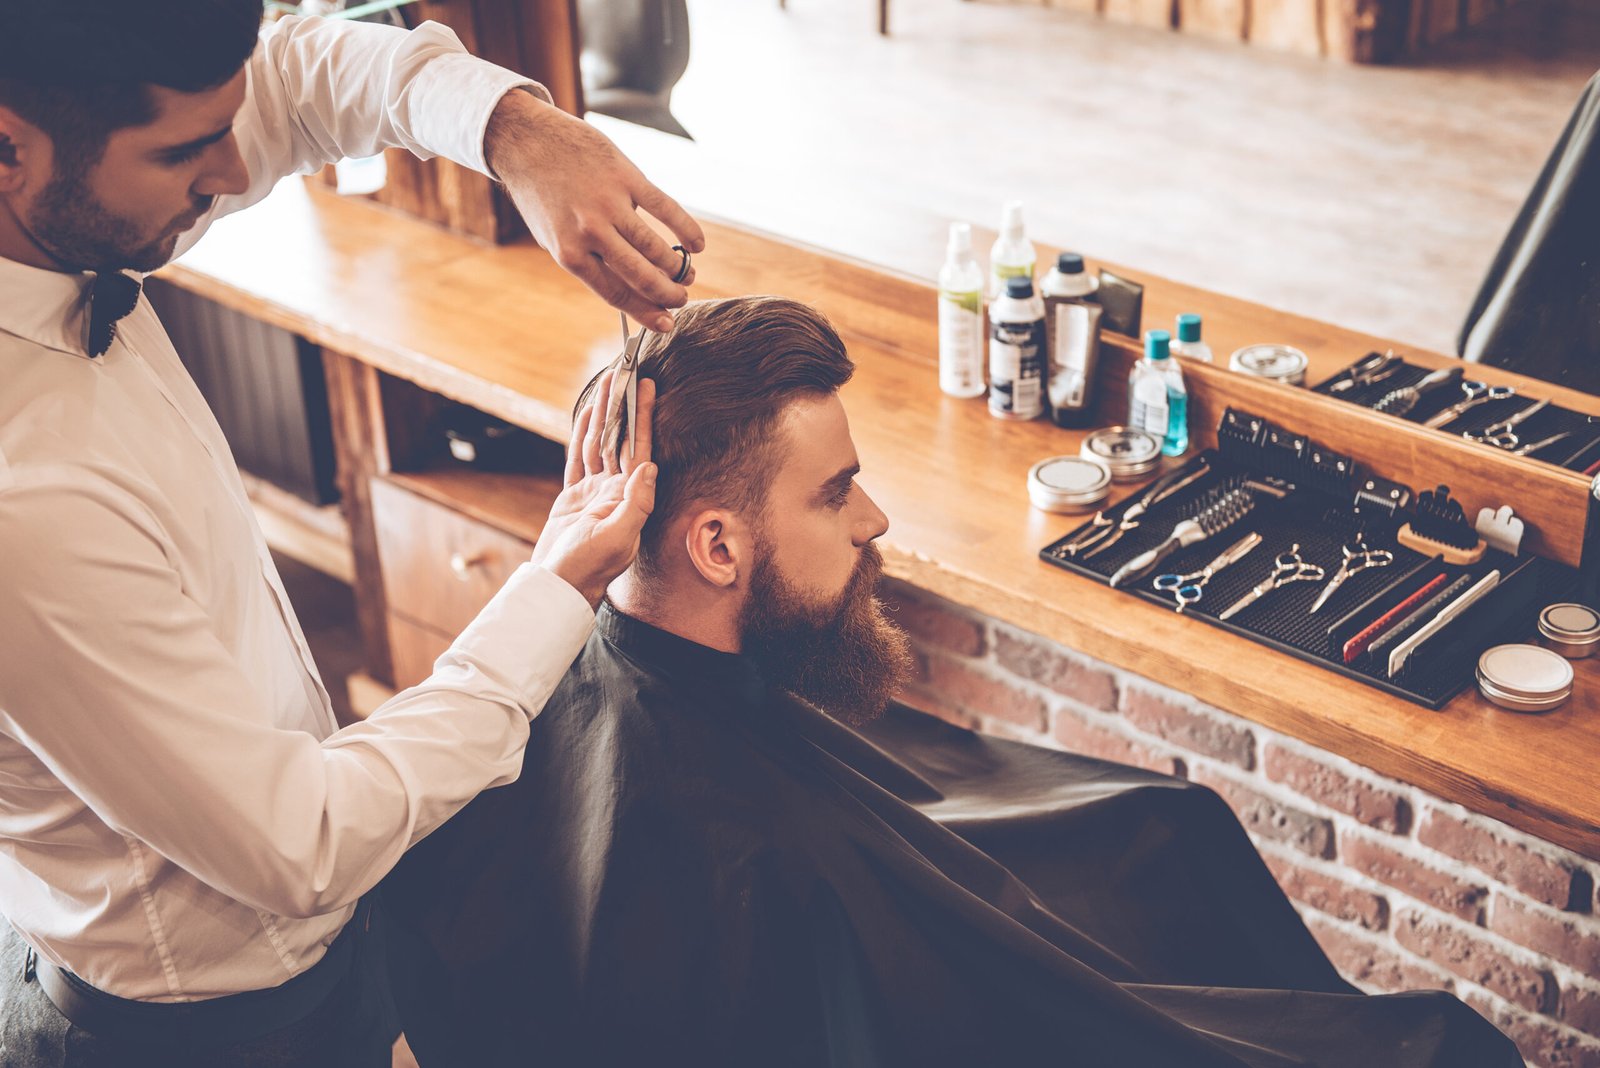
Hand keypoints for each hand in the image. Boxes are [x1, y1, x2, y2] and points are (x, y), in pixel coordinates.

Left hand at [486, 90, 704, 333]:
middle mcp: (591, 231)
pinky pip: (666, 208)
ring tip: (688, 275)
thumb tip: (628, 286)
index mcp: (569, 253)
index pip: (616, 293)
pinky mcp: (627, 177)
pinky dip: (686, 230)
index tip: (666, 323)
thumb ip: (587, 260)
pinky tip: (697, 244)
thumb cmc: (540, 194)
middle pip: (641, 275)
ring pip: (656, 247)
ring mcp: (610, 203)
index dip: (646, 312)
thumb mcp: (552, 238)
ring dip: (678, 267)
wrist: (527, 141)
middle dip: (668, 294)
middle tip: (681, 300)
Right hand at [531, 370, 657, 607]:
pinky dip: (580, 436)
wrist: (559, 585)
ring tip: (606, 385)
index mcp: (630, 497)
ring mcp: (594, 492)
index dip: (644, 417)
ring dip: (603, 414)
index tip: (648, 388)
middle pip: (620, 439)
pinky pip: (578, 459)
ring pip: (599, 443)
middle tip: (626, 373)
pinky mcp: (573, 497)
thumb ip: (636, 503)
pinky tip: (585, 416)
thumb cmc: (590, 567)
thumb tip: (650, 467)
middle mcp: (616, 491)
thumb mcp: (618, 537)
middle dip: (624, 406)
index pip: (639, 448)